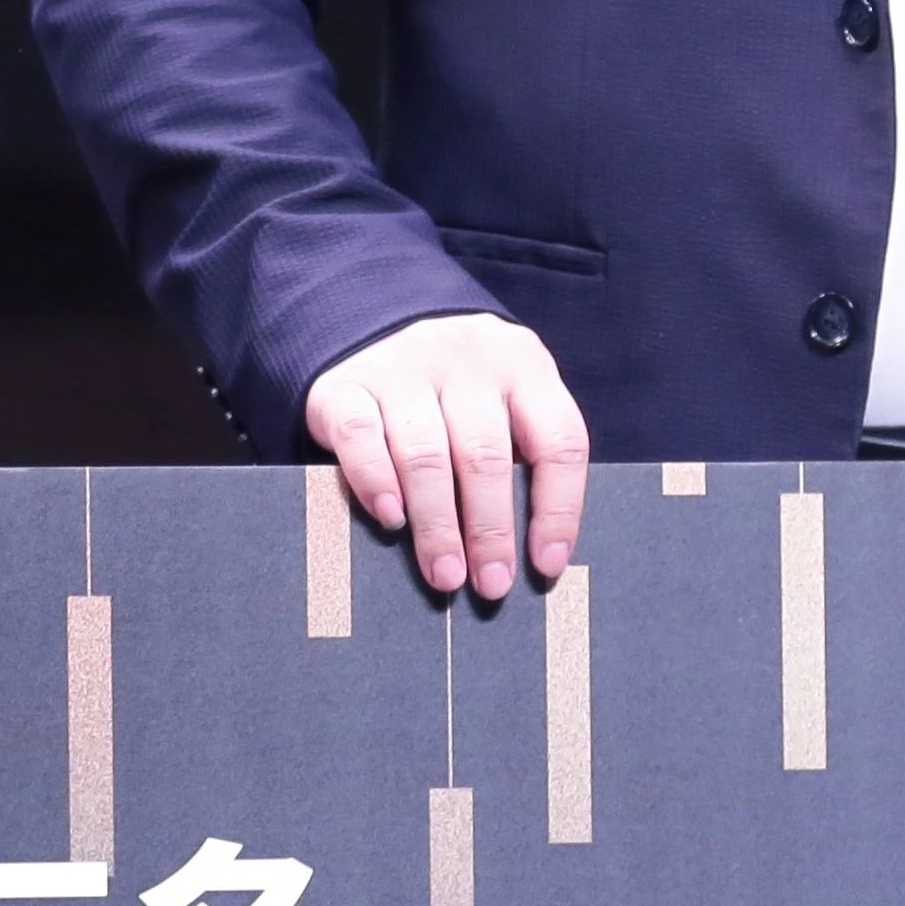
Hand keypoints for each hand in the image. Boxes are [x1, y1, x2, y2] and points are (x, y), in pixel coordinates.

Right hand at [303, 313, 589, 600]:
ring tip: (445, 575)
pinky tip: (390, 519)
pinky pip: (361, 436)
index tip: (546, 564)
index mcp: (522, 364)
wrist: (373, 320)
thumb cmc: (457, 389)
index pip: (557, 439)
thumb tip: (534, 556)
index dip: (558, 508)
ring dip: (437, 523)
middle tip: (491, 585)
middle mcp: (465, 359)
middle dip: (490, 529)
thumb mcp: (503, 400)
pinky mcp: (346, 385)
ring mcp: (402, 367)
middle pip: (485, 453)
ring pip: (424, 452)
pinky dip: (376, 482)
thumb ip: (519, 455)